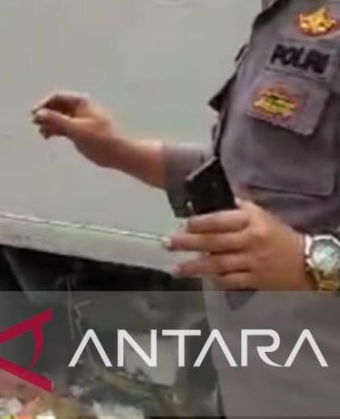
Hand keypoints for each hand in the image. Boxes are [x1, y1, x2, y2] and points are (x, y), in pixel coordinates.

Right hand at [31, 92, 126, 167]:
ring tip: (42, 133)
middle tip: (35, 124)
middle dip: (45, 114)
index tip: (34, 115)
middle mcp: (78, 108)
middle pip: (56, 107)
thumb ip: (57, 120)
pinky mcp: (78, 131)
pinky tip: (46, 137)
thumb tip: (39, 113)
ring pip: (57, 118)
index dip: (44, 104)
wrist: (117, 153)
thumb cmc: (99, 138)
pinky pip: (61, 127)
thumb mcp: (76, 129)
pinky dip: (53, 130)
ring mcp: (78, 120)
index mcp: (81, 102)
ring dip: (48, 123)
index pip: (57, 97)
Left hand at [166, 198, 310, 289]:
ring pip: (219, 264)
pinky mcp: (256, 280)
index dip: (200, 223)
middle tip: (168, 243)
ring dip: (195, 266)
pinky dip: (215, 280)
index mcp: (251, 221)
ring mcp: (253, 262)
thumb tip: (210, 196)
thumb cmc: (278, 234)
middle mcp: (251, 241)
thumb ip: (236, 207)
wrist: (308, 261)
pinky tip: (201, 279)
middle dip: (188, 243)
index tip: (184, 224)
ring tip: (176, 268)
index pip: (220, 220)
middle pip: (214, 242)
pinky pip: (231, 281)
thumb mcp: (260, 214)